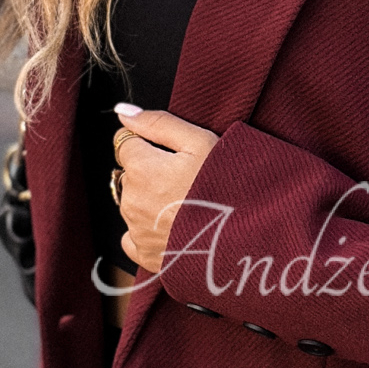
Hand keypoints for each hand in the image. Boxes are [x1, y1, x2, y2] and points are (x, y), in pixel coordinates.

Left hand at [113, 105, 218, 275]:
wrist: (245, 236)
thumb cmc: (227, 186)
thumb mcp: (200, 142)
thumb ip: (158, 123)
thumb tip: (123, 112)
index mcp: (141, 168)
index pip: (125, 143)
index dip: (149, 144)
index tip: (172, 154)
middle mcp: (132, 199)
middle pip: (130, 175)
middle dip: (150, 173)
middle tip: (185, 180)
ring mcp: (137, 229)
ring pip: (133, 204)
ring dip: (151, 201)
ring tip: (186, 205)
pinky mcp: (145, 254)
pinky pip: (134, 237)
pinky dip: (148, 232)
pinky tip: (173, 228)